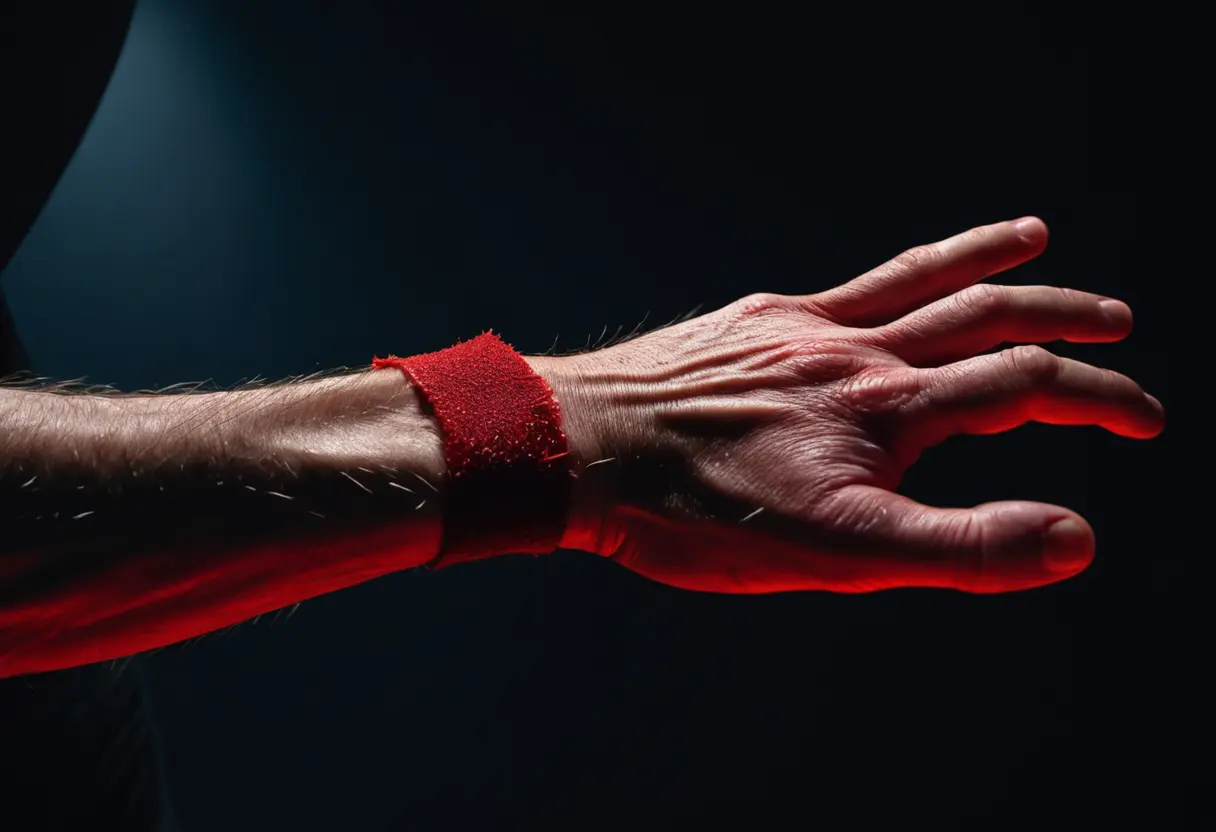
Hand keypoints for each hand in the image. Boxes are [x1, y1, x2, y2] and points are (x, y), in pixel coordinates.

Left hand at [546, 217, 1163, 593]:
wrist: (586, 448)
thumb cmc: (700, 512)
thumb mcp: (839, 554)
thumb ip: (963, 547)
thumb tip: (1076, 539)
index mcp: (889, 409)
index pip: (1026, 386)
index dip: (1100, 400)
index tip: (1145, 416)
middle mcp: (856, 351)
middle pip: (988, 318)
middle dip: (1067, 321)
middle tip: (1118, 323)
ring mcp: (804, 326)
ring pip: (919, 280)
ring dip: (988, 261)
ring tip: (1034, 237)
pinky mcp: (757, 320)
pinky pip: (846, 285)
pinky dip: (894, 275)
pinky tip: (894, 284)